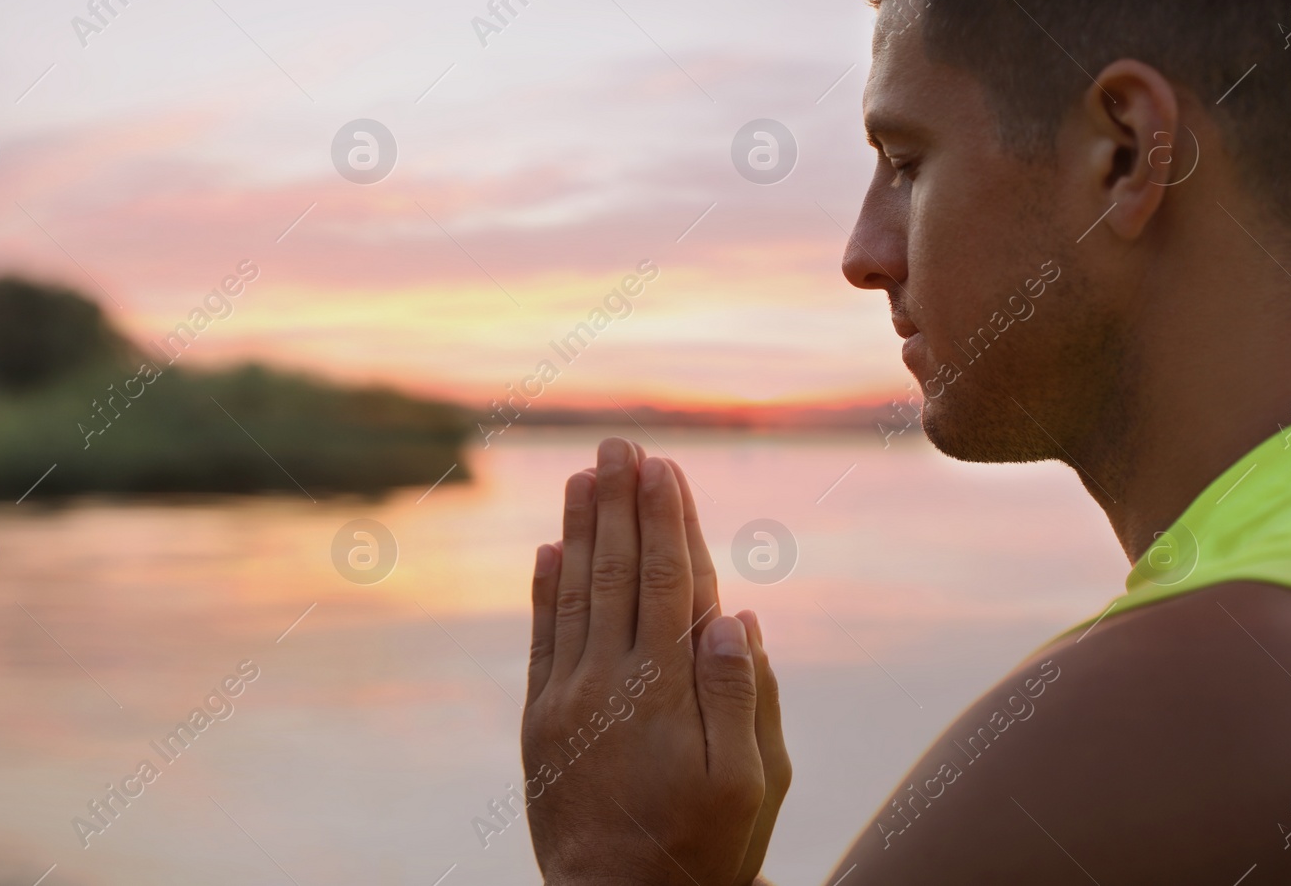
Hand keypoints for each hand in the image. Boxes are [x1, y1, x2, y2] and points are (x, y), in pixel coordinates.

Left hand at [522, 437, 790, 885]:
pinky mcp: (541, 722)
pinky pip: (541, 639)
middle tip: (619, 445)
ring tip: (583, 476)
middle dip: (619, 504)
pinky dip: (544, 590)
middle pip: (618, 573)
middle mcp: (610, 681)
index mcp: (665, 689)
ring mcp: (568, 699)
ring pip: (575, 594)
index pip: (668, 582)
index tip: (663, 468)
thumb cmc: (703, 848)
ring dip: (580, 530)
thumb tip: (731, 614)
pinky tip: (547, 551)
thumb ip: (743, 695)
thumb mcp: (749, 783)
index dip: (666, 521)